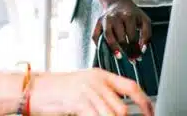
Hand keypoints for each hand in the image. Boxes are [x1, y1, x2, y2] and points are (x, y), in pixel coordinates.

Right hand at [29, 69, 153, 115]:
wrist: (36, 89)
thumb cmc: (58, 89)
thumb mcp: (85, 85)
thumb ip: (103, 94)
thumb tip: (121, 109)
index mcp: (101, 75)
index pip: (131, 86)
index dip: (144, 101)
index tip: (150, 112)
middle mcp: (97, 82)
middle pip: (122, 107)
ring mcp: (88, 92)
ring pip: (112, 114)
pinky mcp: (78, 103)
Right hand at [92, 0, 151, 60]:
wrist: (117, 1)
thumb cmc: (132, 14)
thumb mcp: (144, 20)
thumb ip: (146, 34)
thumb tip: (142, 49)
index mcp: (128, 16)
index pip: (132, 36)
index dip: (136, 48)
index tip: (138, 57)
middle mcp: (115, 17)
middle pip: (120, 37)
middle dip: (126, 50)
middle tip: (131, 60)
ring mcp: (105, 20)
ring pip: (108, 36)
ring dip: (114, 48)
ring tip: (119, 57)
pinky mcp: (98, 23)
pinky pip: (95, 35)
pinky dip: (98, 44)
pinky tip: (106, 51)